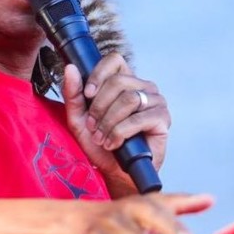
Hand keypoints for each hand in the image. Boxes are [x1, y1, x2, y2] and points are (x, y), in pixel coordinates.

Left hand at [61, 55, 168, 182]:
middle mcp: (143, 87)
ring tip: (102, 137)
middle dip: (99, 106)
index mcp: (125, 81)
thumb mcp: (79, 118)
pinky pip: (139, 118)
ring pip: (129, 99)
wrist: (115, 172)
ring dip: (109, 121)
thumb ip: (73, 94)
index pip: (115, 61)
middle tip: (93, 126)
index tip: (87, 94)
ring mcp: (155, 101)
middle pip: (118, 81)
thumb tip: (70, 68)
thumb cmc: (99, 144)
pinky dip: (121, 132)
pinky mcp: (163, 119)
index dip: (98, 74)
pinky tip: (114, 144)